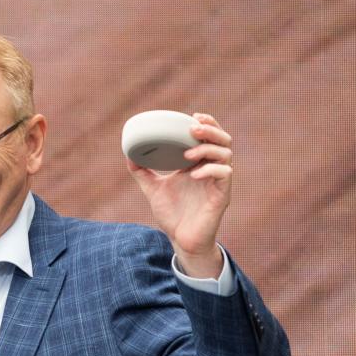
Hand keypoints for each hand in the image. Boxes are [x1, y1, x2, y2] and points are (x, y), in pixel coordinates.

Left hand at [127, 113, 231, 277]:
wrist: (180, 239)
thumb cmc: (172, 214)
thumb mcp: (153, 188)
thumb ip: (141, 171)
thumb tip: (129, 152)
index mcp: (198, 164)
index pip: (210, 137)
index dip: (207, 123)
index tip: (192, 116)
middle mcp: (211, 169)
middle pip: (223, 140)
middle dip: (211, 130)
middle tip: (192, 128)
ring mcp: (218, 182)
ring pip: (226, 154)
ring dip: (207, 149)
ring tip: (188, 154)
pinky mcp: (222, 195)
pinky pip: (225, 175)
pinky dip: (210, 170)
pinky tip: (193, 174)